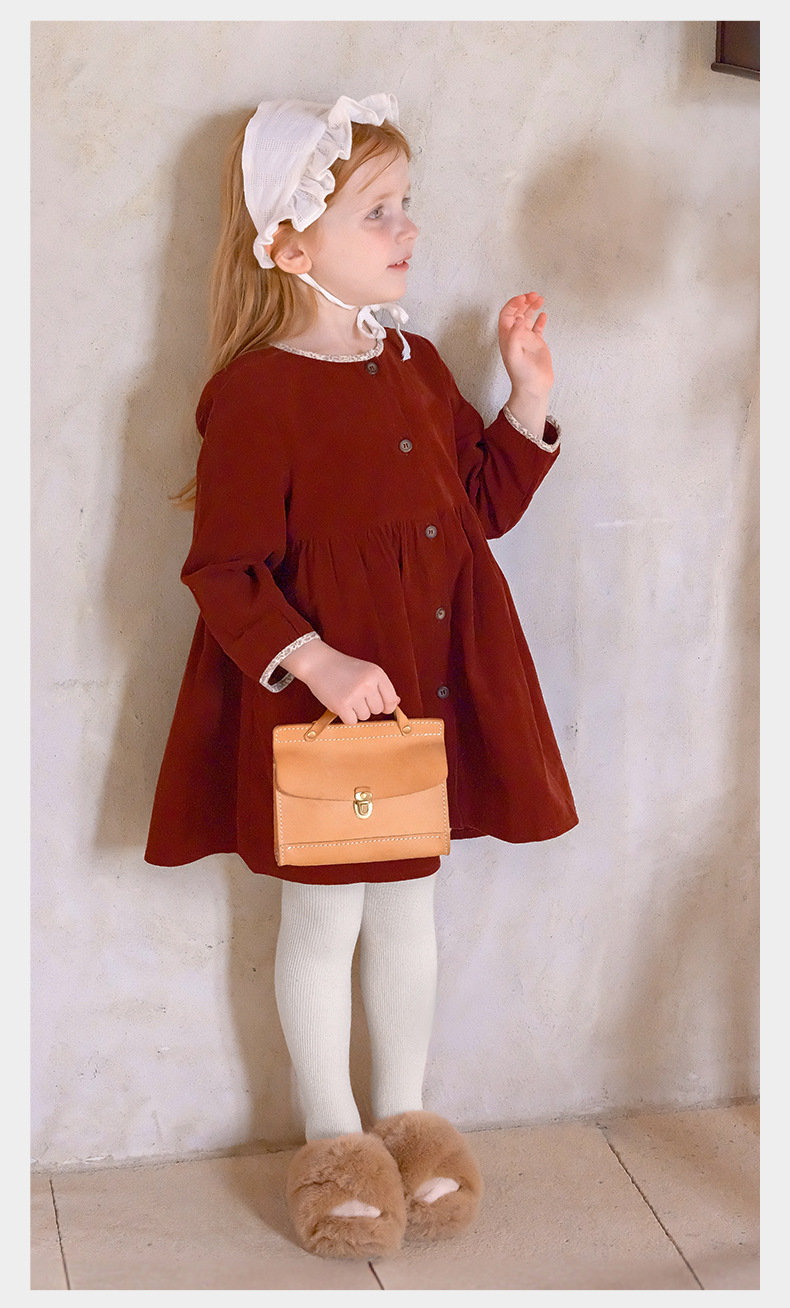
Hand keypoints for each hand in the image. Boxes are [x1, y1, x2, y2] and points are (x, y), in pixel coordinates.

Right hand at [278, 639, 400, 725]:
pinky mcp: (341, 705)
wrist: (318, 663)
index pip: (391, 700)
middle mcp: (367, 684)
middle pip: (377, 710)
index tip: (380, 706)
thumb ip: (381, 687)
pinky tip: (340, 704)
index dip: (387, 706)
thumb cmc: (343, 668)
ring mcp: (355, 695)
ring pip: (365, 716)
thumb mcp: (366, 671)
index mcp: (377, 674)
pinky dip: (346, 716)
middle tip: (355, 695)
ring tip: (346, 696)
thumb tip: (396, 703)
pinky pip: (352, 721)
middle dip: (367, 706)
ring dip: (356, 711)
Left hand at [498, 293, 553, 398]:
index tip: (523, 299)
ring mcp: (526, 339)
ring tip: (540, 299)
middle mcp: (516, 336)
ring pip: (528, 318)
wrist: (533, 387)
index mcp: (507, 337)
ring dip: (532, 307)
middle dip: (524, 301)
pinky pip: (537, 328)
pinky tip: (544, 314)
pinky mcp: (537, 344)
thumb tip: (519, 318)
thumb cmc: (522, 374)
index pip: (507, 314)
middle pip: (517, 313)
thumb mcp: (514, 355)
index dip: (513, 304)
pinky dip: (540, 319)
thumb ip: (515, 336)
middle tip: (534, 295)